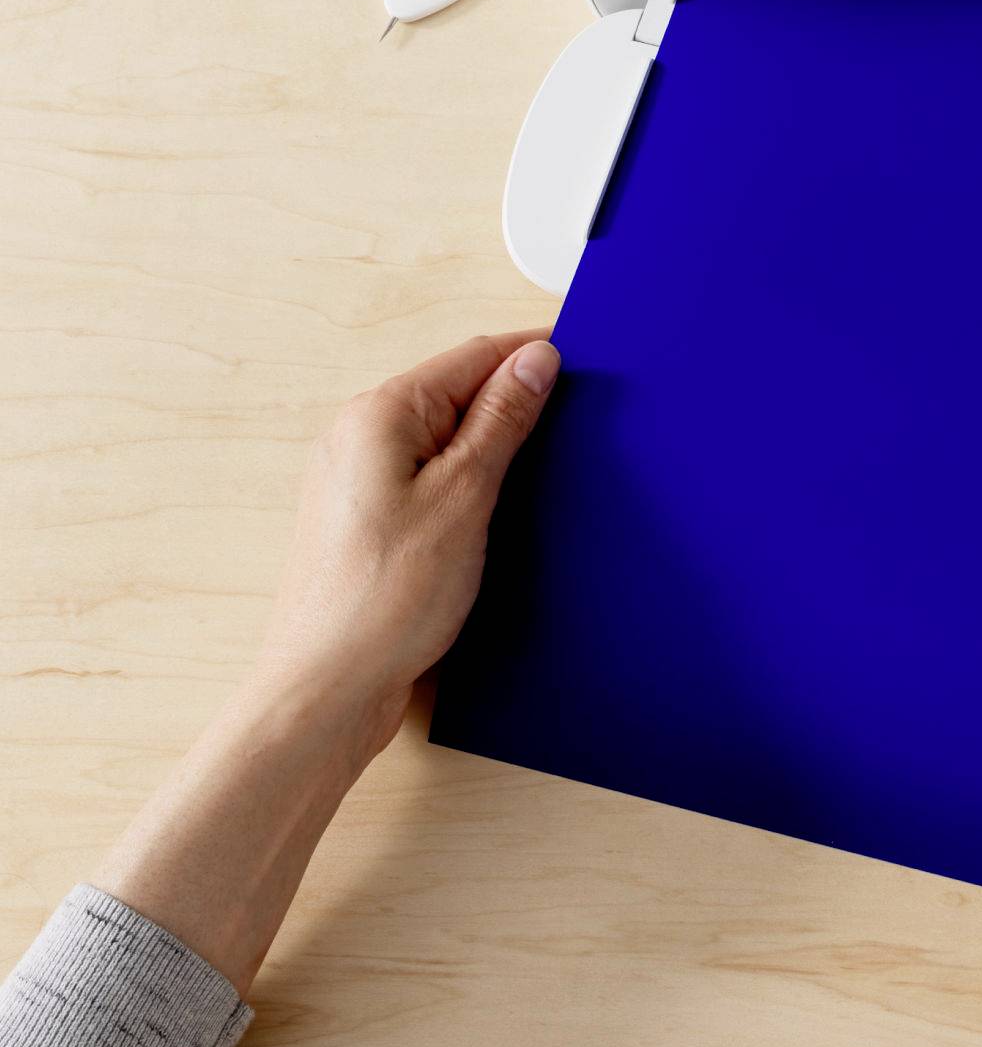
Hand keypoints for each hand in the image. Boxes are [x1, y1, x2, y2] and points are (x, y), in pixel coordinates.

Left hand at [94, 332, 557, 994]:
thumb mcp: (466, 498)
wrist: (327, 691)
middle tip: (578, 424)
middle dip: (517, 403)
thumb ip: (503, 421)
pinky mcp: (367, 523)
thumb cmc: (385, 601)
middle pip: (457, 394)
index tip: (588, 360)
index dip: (533, 355)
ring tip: (545, 470)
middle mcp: (358, 438)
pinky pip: (431, 479)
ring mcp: (358, 482)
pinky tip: (501, 512)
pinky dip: (472, 484)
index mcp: (379, 416)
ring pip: (446, 440)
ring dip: (496, 448)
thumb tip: (536, 359)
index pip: (472, 357)